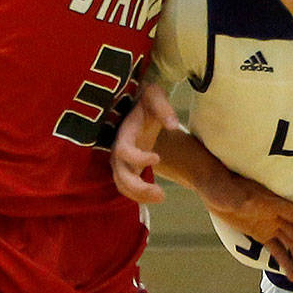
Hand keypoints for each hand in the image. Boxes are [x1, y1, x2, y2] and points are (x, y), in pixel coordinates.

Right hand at [111, 81, 179, 204]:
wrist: (137, 103)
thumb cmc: (146, 99)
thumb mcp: (155, 95)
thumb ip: (163, 108)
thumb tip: (173, 125)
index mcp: (123, 133)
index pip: (124, 151)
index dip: (138, 158)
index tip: (157, 158)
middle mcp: (118, 150)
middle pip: (120, 175)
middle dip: (138, 188)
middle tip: (162, 194)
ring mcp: (122, 161)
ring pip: (123, 185)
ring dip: (140, 195)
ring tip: (161, 197)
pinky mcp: (128, 167)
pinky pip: (128, 187)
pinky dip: (140, 196)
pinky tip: (158, 196)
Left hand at [209, 180, 292, 282]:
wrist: (216, 189)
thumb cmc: (227, 187)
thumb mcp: (236, 195)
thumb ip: (243, 202)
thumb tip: (246, 204)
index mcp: (274, 202)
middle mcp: (277, 214)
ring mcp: (270, 225)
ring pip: (289, 243)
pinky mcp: (262, 234)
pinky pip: (277, 249)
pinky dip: (284, 262)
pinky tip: (292, 275)